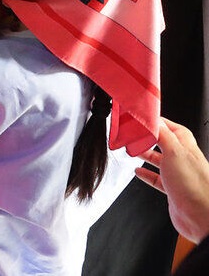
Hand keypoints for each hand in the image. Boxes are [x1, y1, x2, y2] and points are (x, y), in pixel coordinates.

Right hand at [136, 118, 208, 243]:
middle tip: (135, 133)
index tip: (144, 117)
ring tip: (134, 149)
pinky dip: (147, 174)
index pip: (173, 129)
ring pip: (160, 161)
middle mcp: (183, 161)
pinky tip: (139, 172)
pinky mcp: (173, 191)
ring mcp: (178, 176)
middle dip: (150, 138)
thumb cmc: (194, 185)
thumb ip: (163, 134)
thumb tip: (154, 119)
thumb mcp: (175, 152)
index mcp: (186, 148)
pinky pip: (158, 179)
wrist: (202, 217)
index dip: (159, 122)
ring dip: (146, 155)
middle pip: (165, 144)